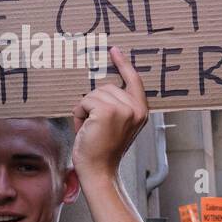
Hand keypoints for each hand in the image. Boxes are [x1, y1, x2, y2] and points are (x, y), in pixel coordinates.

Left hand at [70, 46, 147, 182]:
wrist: (99, 170)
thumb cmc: (103, 150)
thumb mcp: (118, 125)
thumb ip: (118, 106)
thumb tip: (104, 87)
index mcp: (141, 110)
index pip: (134, 80)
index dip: (123, 64)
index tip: (114, 50)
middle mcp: (136, 108)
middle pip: (106, 86)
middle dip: (94, 104)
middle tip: (95, 127)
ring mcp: (123, 109)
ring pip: (94, 94)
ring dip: (86, 110)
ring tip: (90, 130)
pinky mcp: (107, 111)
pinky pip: (85, 101)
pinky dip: (80, 114)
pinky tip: (85, 129)